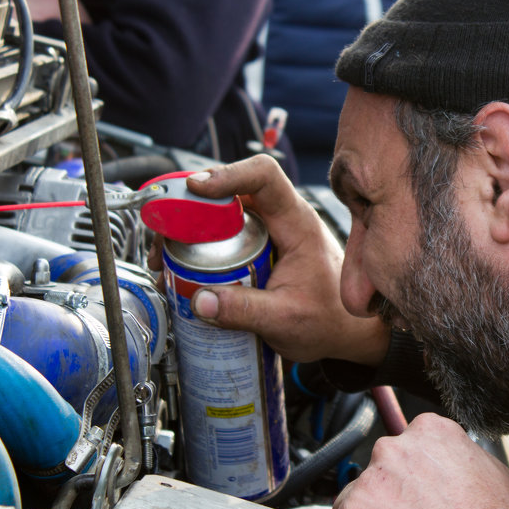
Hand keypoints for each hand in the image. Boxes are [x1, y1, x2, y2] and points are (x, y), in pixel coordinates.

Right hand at [177, 155, 389, 364]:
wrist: (345, 333)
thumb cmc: (331, 320)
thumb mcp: (286, 319)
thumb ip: (245, 311)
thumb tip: (201, 301)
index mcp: (296, 223)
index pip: (264, 176)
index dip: (228, 174)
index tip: (196, 188)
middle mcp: (280, 219)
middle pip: (230, 192)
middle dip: (191, 207)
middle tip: (164, 234)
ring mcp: (266, 233)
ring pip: (220, 215)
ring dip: (188, 229)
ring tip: (164, 257)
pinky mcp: (254, 250)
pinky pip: (219, 237)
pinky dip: (195, 248)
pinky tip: (179, 270)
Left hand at [321, 413, 508, 508]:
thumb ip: (497, 472)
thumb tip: (500, 482)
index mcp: (431, 432)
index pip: (410, 448)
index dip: (418, 477)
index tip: (425, 498)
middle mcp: (392, 450)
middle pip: (379, 473)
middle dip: (392, 499)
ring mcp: (365, 486)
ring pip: (356, 503)